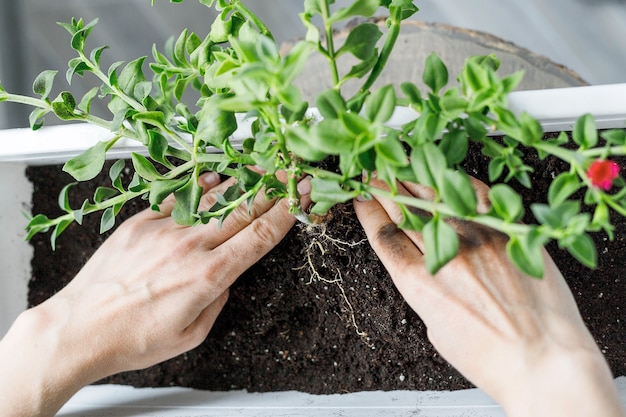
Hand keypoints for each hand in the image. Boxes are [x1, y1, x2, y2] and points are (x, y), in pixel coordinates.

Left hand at [0, 171, 310, 416]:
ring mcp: (164, 230)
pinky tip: (214, 178)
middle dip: (273, 189)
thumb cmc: (133, 339)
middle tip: (291, 173)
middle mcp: (189, 246)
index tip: (300, 198)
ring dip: (242, 182)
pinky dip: (200, 186)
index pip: (259, 236)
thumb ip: (217, 302)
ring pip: (212, 198)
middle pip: (243, 209)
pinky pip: (177, 197)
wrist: (79, 328)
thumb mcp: (190, 335)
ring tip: (261, 167)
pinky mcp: (139, 223)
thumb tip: (225, 281)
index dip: (285, 213)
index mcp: (208, 276)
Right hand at [355, 176, 623, 416]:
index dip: (368, 211)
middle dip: (383, 189)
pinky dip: (457, 182)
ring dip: (413, 179)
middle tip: (373, 173)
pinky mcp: (508, 232)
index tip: (360, 197)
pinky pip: (478, 196)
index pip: (384, 235)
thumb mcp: (437, 330)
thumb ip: (426, 292)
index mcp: (421, 284)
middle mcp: (446, 255)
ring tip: (400, 166)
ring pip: (436, 198)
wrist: (544, 360)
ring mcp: (479, 238)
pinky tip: (444, 173)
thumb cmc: (491, 357)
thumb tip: (424, 267)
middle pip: (404, 211)